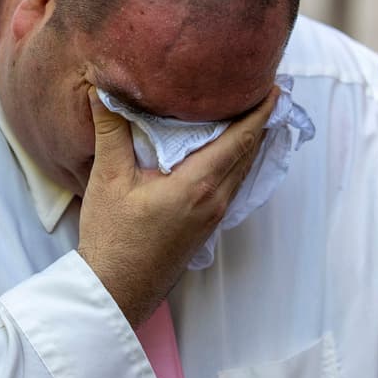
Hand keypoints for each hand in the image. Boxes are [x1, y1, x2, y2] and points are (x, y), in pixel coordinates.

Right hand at [78, 86, 277, 327]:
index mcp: (197, 184)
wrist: (116, 290)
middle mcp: (214, 199)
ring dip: (251, 142)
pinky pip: (232, 185)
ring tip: (253, 115)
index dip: (260, 112)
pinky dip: (237, 162)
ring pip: (242, 170)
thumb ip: (111, 131)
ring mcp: (214, 216)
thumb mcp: (108, 178)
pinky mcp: (206, 226)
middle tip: (265, 91)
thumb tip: (102, 91)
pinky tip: (227, 153)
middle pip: (248, 153)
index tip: (274, 88)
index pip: (240, 140)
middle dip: (260, 121)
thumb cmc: (112, 238)